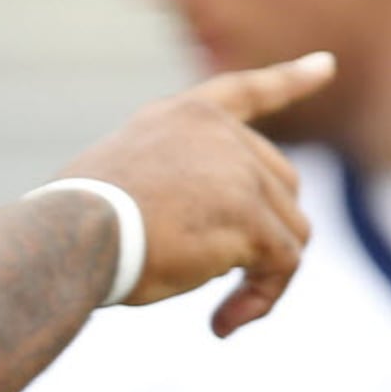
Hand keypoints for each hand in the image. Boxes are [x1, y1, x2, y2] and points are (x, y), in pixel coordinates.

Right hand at [56, 50, 334, 336]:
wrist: (69, 237)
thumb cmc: (66, 230)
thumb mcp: (111, 189)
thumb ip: (161, 190)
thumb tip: (194, 236)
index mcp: (177, 121)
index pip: (241, 93)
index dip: (287, 80)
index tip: (325, 66)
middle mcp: (216, 134)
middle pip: (277, 184)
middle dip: (261, 238)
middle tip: (225, 290)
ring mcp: (238, 170)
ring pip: (288, 228)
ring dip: (261, 278)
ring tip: (221, 315)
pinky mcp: (249, 215)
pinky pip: (283, 264)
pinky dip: (261, 299)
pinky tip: (221, 325)